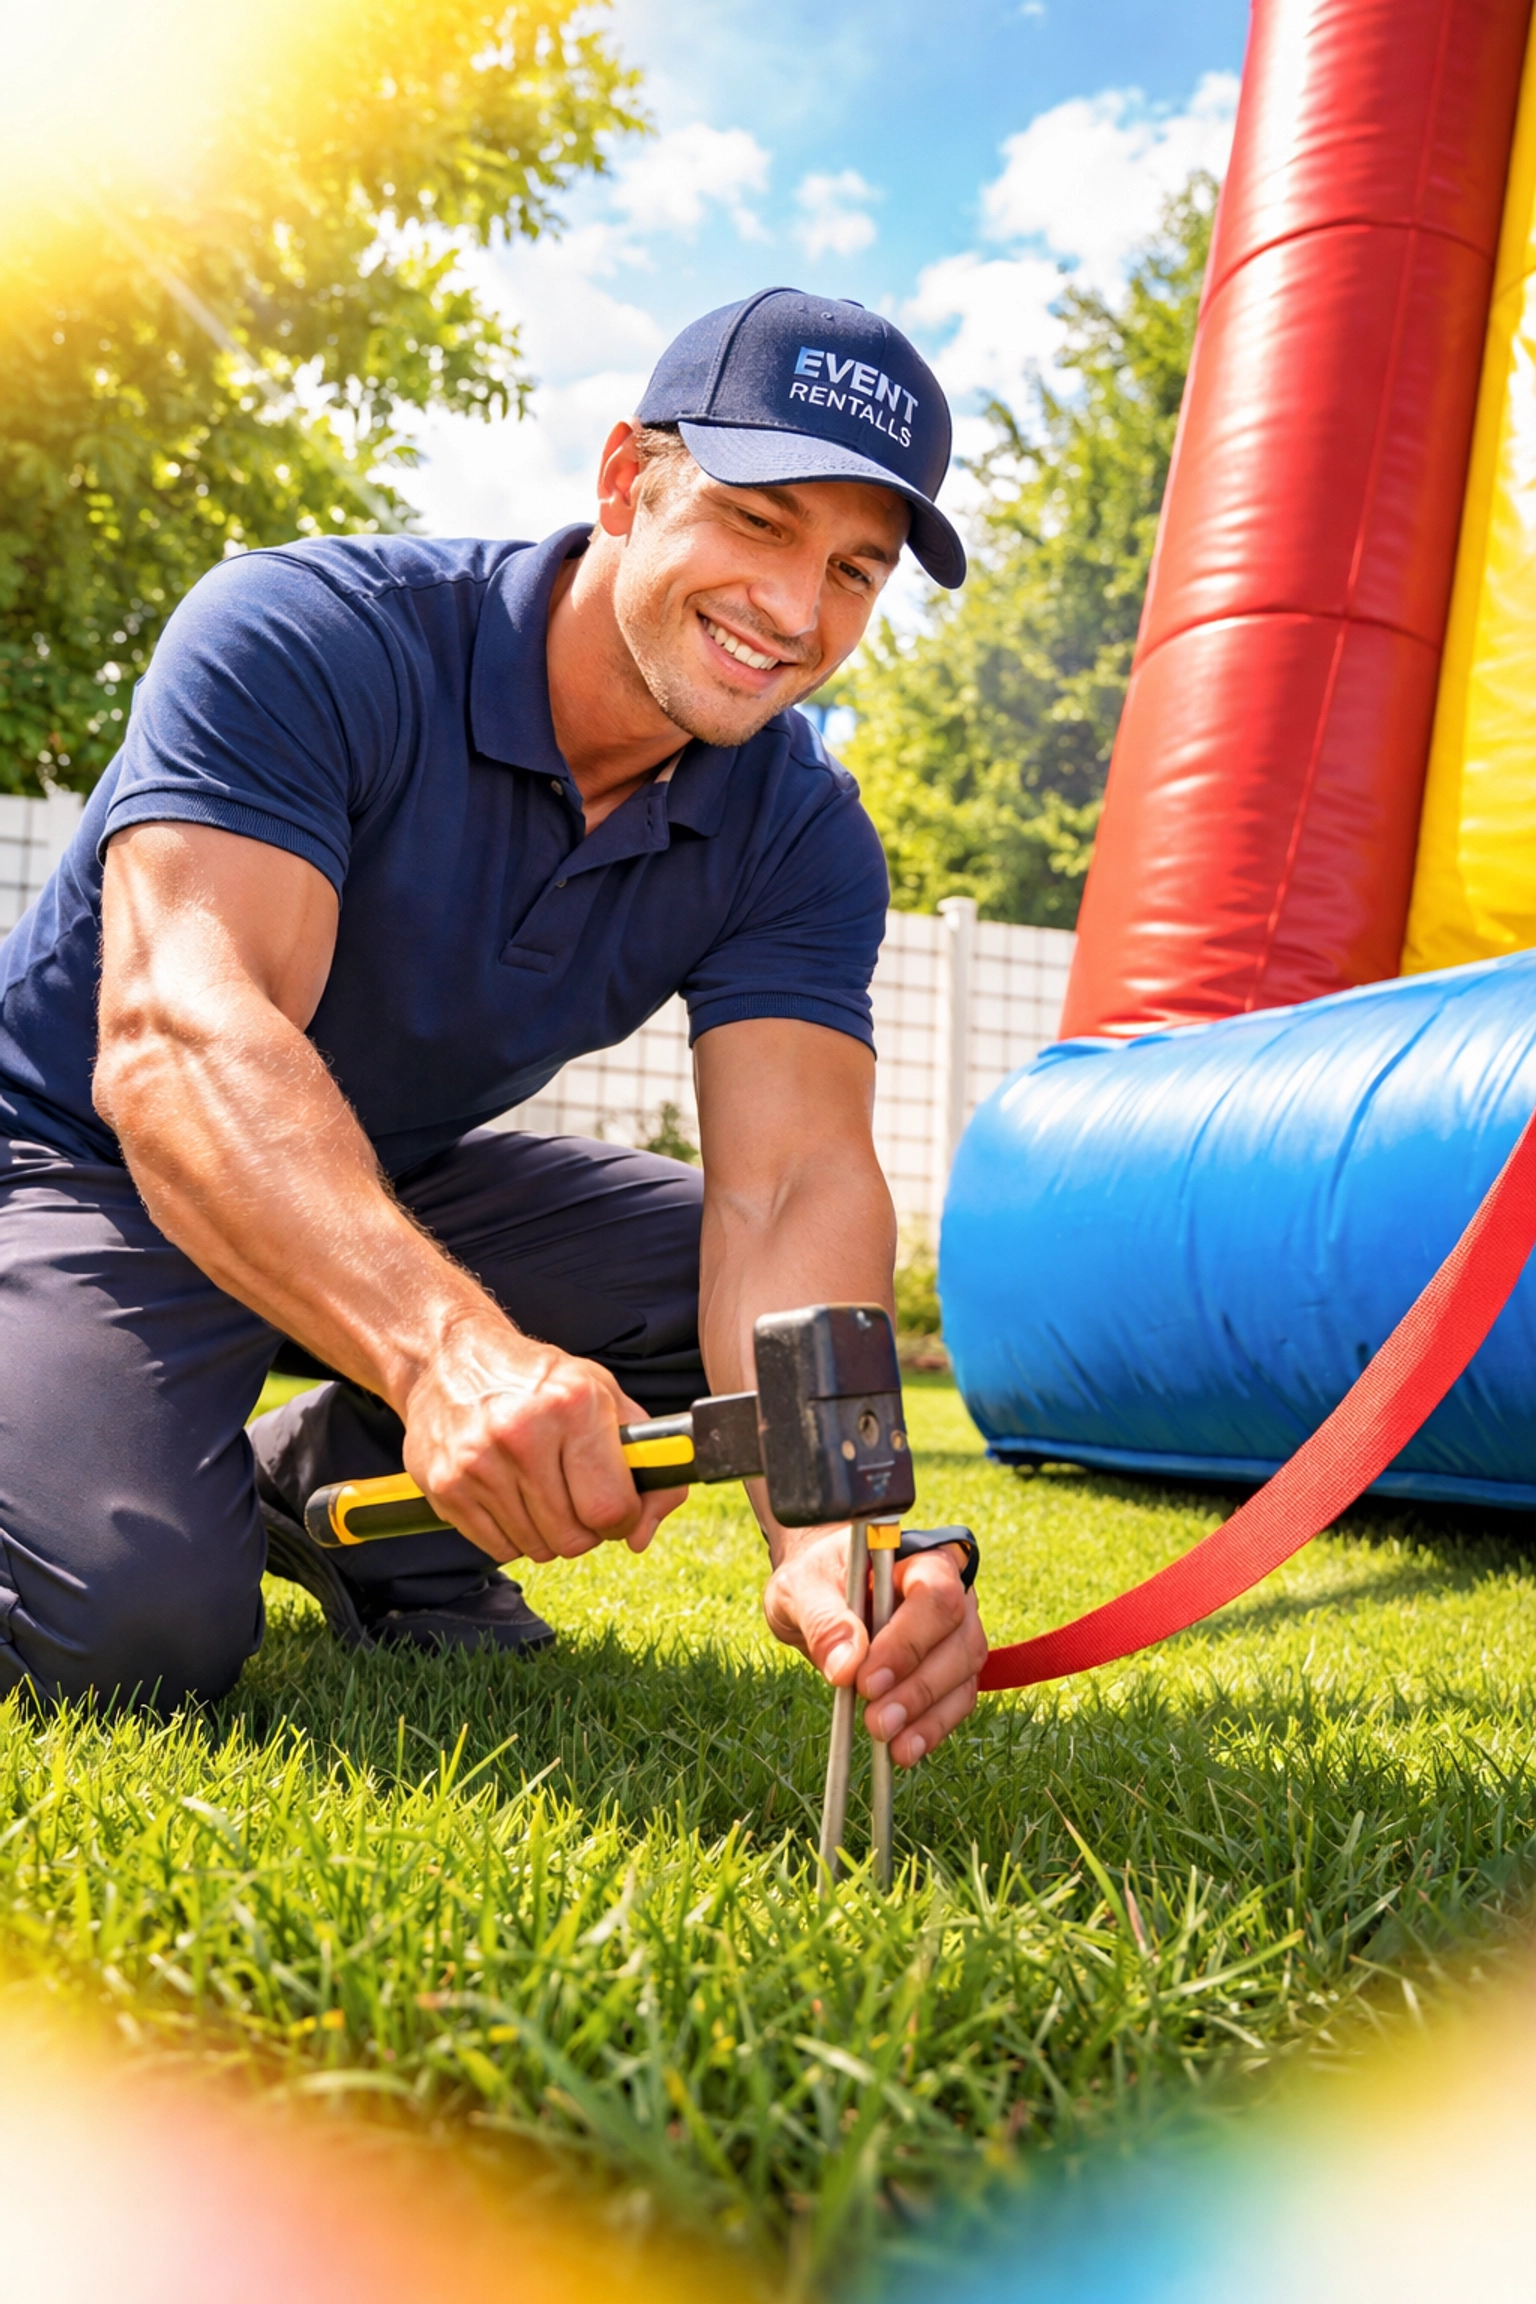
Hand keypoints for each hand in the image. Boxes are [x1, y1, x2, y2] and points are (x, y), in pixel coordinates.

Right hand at [399, 1311, 685, 1564]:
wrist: (449, 1358)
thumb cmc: (538, 1381)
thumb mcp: (602, 1395)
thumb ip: (643, 1461)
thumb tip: (639, 1535)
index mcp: (572, 1405)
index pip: (610, 1506)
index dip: (624, 1520)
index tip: (618, 1510)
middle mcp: (523, 1433)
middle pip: (573, 1537)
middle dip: (586, 1530)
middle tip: (578, 1501)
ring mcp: (478, 1462)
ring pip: (537, 1549)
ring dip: (548, 1534)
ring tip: (542, 1491)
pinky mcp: (445, 1487)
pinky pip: (499, 1549)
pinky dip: (513, 1536)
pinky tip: (511, 1497)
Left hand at [763, 1530, 987, 1766]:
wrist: (822, 1593)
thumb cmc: (816, 1579)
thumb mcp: (801, 1588)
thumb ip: (821, 1619)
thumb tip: (845, 1667)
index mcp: (918, 1556)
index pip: (936, 1595)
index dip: (908, 1642)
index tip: (866, 1680)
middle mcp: (951, 1589)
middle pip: (960, 1639)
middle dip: (919, 1687)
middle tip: (877, 1721)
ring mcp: (956, 1629)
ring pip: (964, 1672)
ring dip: (928, 1713)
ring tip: (889, 1741)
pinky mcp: (951, 1666)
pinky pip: (958, 1699)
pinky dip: (933, 1727)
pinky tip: (905, 1749)